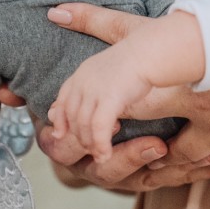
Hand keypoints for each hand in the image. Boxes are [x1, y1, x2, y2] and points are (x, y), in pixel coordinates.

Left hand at [49, 48, 152, 162]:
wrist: (150, 52)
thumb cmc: (139, 58)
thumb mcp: (111, 70)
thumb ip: (98, 86)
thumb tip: (93, 103)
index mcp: (83, 72)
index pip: (62, 99)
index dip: (59, 119)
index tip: (59, 134)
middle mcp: (83, 81)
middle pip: (72, 116)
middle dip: (79, 136)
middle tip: (89, 149)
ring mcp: (93, 89)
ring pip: (84, 125)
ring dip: (91, 144)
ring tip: (100, 156)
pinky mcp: (108, 98)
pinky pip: (99, 129)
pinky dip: (101, 144)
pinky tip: (106, 154)